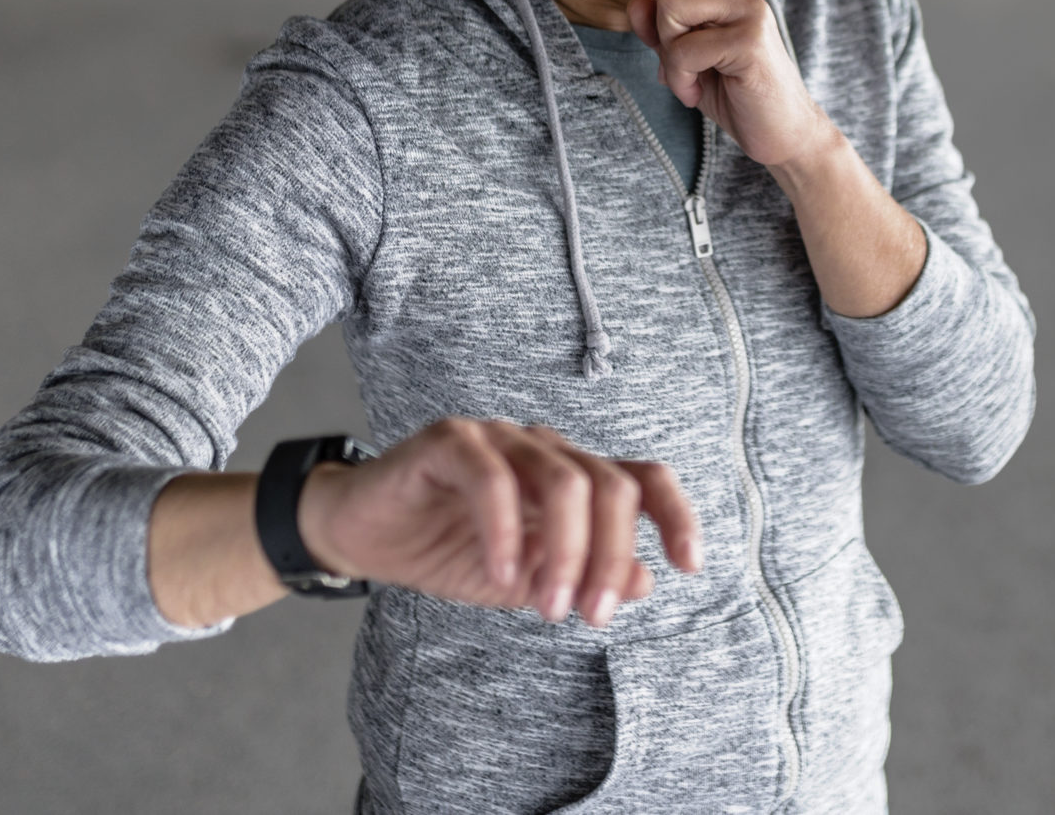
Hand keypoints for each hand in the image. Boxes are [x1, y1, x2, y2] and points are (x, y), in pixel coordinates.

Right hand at [297, 418, 699, 627]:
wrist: (365, 538)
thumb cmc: (447, 550)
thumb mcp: (526, 579)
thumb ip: (580, 577)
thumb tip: (644, 582)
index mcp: (570, 475)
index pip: (641, 477)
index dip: (674, 514)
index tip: (690, 565)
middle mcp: (543, 448)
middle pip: (611, 484)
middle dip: (611, 555)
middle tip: (593, 617)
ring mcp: (499, 438)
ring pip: (563, 480)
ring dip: (566, 552)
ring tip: (549, 608)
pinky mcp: (450, 441)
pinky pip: (493, 478)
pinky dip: (506, 531)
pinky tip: (500, 574)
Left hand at [628, 0, 840, 173]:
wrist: (782, 133)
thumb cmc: (733, 88)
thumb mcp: (687, 58)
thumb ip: (662, 30)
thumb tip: (644, 6)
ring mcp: (748, 7)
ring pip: (670, 6)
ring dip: (671, 55)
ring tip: (695, 77)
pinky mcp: (750, 36)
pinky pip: (684, 46)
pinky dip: (684, 77)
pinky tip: (705, 91)